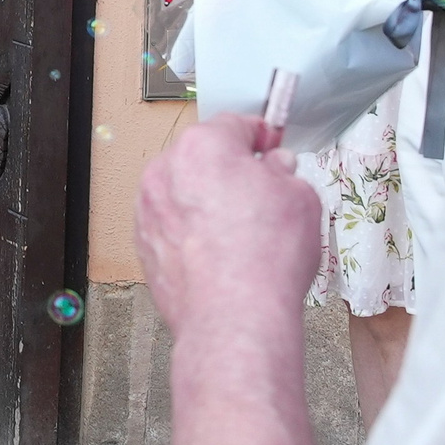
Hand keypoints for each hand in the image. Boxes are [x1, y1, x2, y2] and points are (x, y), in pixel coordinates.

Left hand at [134, 113, 321, 342]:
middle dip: (231, 171)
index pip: (234, 124)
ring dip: (207, 202)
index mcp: (203, 147)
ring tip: (241, 233)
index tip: (270, 144)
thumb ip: (284, 172)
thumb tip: (274, 169)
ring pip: (184, 192)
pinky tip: (219, 253)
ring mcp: (148, 208)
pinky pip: (172, 224)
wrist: (234, 320)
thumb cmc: (266, 260)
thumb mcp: (301, 198)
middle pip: (203, 157)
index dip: (259, 135)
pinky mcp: (143, 243)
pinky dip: (191, 232)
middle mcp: (166, 171)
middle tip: (263, 196)